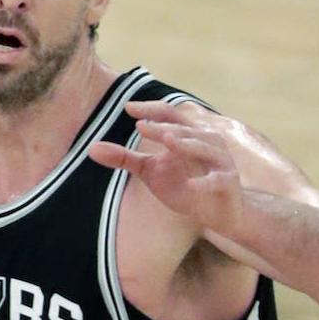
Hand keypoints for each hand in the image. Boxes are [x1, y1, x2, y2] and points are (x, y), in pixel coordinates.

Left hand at [88, 101, 243, 232]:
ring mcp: (219, 161)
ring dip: (185, 143)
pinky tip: (191, 186)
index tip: (127, 108)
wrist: (219, 211)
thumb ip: (124, 158)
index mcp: (186, 135)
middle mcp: (205, 141)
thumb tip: (91, 148)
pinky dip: (205, 182)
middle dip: (163, 127)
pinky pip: (217, 180)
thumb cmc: (184, 184)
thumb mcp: (150, 171)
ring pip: (204, 146)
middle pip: (184, 128)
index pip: (168, 114)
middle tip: (141, 126)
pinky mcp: (227, 182)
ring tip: (166, 141)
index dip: (150, 109)